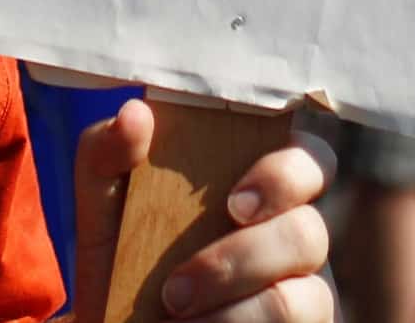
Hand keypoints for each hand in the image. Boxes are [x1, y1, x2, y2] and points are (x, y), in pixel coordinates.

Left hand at [71, 100, 334, 322]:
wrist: (116, 322)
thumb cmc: (120, 254)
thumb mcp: (103, 201)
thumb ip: (109, 150)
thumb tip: (136, 113)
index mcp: (261, 181)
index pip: (311, 157)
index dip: (289, 173)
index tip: (235, 202)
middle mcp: (293, 232)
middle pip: (310, 231)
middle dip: (243, 259)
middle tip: (179, 285)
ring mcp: (303, 289)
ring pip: (308, 294)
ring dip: (232, 309)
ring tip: (174, 310)